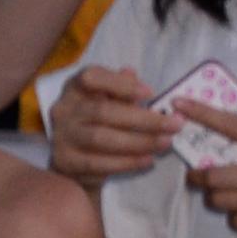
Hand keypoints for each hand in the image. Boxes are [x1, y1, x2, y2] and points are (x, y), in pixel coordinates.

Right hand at [46, 64, 174, 183]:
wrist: (74, 156)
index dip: (120, 85)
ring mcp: (62, 137)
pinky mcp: (65, 162)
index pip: (91, 78)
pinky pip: (97, 164)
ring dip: (137, 142)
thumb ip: (120, 88)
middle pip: (102, 112)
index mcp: (74, 88)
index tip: (151, 93)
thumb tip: (131, 74)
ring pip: (100, 139)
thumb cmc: (97, 120)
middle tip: (174, 125)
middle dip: (143, 119)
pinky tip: (147, 160)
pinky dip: (126, 163)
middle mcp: (63, 110)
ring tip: (165, 143)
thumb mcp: (108, 98)